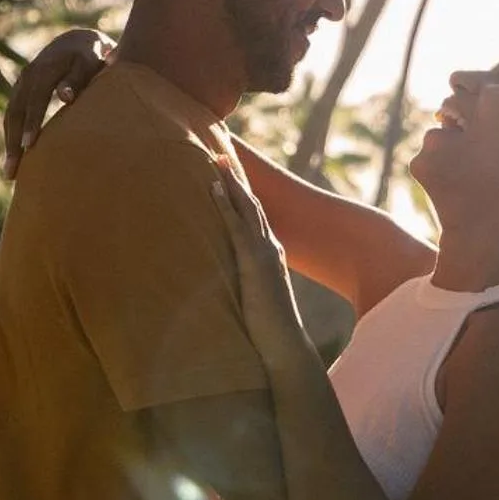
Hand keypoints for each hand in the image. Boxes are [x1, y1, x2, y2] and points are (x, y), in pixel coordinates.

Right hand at [4, 28, 114, 175]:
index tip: (30, 146)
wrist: (79, 41)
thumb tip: (65, 96)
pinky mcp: (21, 91)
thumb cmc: (91, 57)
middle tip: (14, 172)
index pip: (36, 99)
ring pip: (11, 117)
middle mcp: (27, 76)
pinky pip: (12, 116)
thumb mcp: (90, 63)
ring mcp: (21, 84)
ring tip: (11, 173)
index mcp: (45, 69)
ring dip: (9, 144)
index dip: (32, 123)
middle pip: (16, 112)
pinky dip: (11, 136)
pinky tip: (15, 158)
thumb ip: (78, 79)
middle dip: (13, 142)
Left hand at [211, 161, 311, 369]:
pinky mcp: (255, 263)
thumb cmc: (268, 335)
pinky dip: (226, 206)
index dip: (240, 194)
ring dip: (230, 182)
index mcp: (269, 257)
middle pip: (251, 204)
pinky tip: (214, 189)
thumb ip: (243, 291)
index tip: (227, 173)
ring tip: (215, 157)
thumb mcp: (254, 305)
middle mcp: (270, 248)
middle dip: (236, 178)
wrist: (284, 349)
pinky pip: (237, 228)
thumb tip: (228, 289)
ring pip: (246, 209)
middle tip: (219, 150)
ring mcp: (264, 254)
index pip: (253, 217)